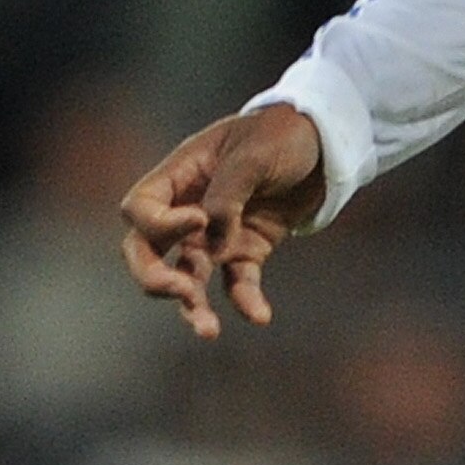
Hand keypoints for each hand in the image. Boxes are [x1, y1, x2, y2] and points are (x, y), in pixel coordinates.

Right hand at [120, 104, 325, 340]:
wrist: (324, 144)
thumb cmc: (281, 135)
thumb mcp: (253, 154)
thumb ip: (228, 194)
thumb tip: (212, 237)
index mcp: (179, 176)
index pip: (140, 209)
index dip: (160, 223)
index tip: (199, 220)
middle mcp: (187, 209)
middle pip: (145, 251)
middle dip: (153, 277)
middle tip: (177, 290)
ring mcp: (215, 234)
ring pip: (188, 277)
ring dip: (192, 305)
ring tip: (208, 330)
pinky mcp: (247, 251)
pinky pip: (238, 283)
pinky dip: (245, 301)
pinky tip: (259, 316)